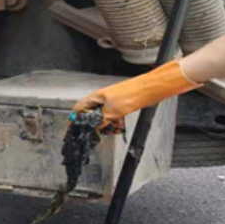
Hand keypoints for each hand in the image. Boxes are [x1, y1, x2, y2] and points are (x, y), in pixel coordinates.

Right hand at [72, 60, 201, 132]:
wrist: (149, 90)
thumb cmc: (132, 94)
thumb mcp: (112, 112)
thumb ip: (100, 121)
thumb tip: (92, 129)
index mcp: (96, 97)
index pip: (79, 109)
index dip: (75, 120)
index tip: (74, 131)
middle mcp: (102, 99)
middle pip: (91, 115)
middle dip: (94, 125)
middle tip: (98, 133)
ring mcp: (112, 103)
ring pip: (103, 118)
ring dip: (106, 126)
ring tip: (112, 129)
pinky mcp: (120, 107)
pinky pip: (113, 118)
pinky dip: (115, 123)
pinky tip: (119, 126)